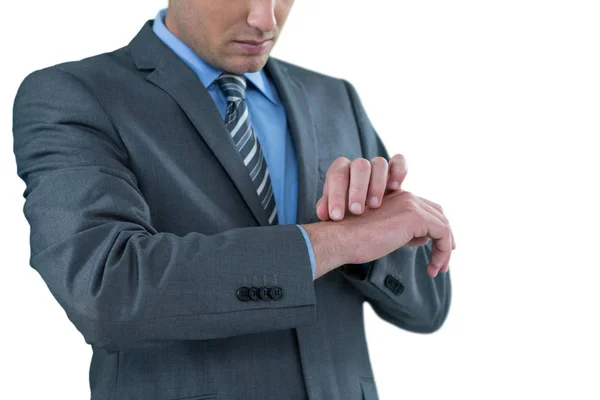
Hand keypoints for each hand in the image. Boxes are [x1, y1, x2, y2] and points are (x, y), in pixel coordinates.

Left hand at [316, 154, 406, 220]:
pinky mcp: (395, 170)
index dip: (335, 195)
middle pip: (360, 165)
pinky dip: (398, 171)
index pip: (336, 175)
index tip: (337, 217)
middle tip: (356, 211)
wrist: (368, 213)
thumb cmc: (348, 212)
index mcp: (341, 171)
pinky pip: (399, 161)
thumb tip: (323, 213)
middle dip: (357, 189)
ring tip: (374, 206)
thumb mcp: (337, 211)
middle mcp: (358, 166)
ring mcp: (377, 166)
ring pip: (379, 163)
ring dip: (377, 184)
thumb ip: (329, 209)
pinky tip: (395, 188)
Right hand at [334, 189, 454, 277]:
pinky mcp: (414, 216)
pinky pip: (442, 233)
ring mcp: (411, 204)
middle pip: (438, 214)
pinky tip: (432, 267)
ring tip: (436, 269)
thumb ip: (403, 231)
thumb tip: (424, 238)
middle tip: (441, 262)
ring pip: (442, 224)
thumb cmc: (353, 239)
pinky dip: (443, 251)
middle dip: (444, 238)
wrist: (340, 238)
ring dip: (444, 249)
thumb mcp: (382, 233)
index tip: (434, 252)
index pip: (425, 209)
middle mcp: (406, 196)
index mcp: (396, 197)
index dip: (434, 229)